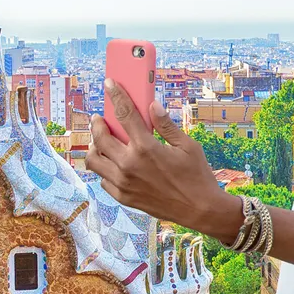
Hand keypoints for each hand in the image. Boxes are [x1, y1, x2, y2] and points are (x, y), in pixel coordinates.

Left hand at [85, 83, 240, 236]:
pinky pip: (103, 179)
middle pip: (100, 137)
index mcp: (147, 148)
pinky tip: (112, 163)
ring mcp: (124, 183)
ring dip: (94, 147)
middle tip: (99, 118)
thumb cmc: (197, 176)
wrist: (200, 210)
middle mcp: (130, 165)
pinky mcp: (124, 197)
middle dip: (97, 123)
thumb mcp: (187, 145)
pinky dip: (104, 168)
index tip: (109, 84)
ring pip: (94, 160)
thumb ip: (166, 125)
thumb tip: (152, 106)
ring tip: (100, 142)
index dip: (116, 95)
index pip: (124, 114)